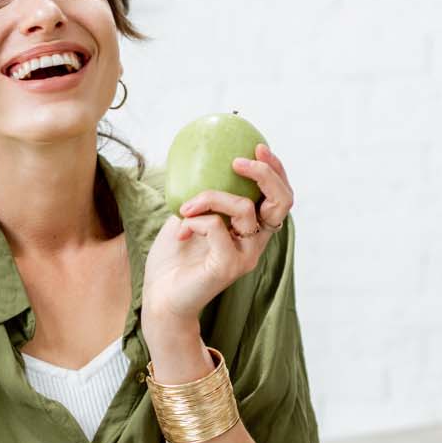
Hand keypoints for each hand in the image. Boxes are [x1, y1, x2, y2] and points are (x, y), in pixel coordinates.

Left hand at [141, 143, 295, 325]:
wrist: (159, 296)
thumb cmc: (174, 258)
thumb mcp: (190, 215)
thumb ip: (206, 196)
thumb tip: (203, 158)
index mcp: (251, 230)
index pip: (279, 197)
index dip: (275, 170)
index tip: (257, 146)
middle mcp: (255, 243)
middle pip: (282, 201)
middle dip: (265, 174)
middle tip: (239, 161)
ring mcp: (245, 256)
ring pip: (245, 208)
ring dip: (211, 197)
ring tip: (185, 207)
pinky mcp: (228, 266)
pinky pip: (217, 226)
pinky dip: (196, 220)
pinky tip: (182, 230)